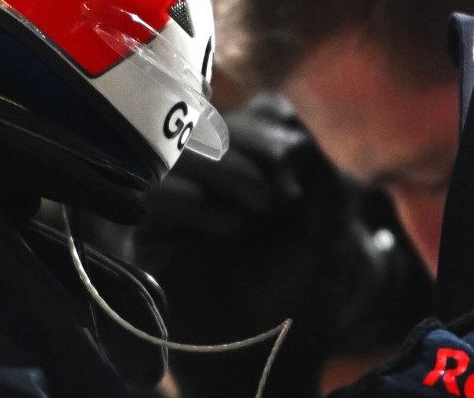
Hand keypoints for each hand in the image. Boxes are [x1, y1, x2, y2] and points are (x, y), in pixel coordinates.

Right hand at [132, 95, 429, 397]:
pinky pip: (155, 196)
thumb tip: (294, 119)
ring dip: (229, 173)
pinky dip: (196, 204)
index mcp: (254, 165)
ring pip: (181, 152)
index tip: (298, 161)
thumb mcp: (324, 223)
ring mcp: (176, 204)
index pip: (251, 114)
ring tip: (261, 213)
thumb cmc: (298, 292)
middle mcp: (211, 178)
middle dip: (253, 151)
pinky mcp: (149, 236)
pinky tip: (233, 231)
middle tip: (284, 198)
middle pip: (214, 124)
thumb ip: (319, 165)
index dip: (272, 129)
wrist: (266, 359)